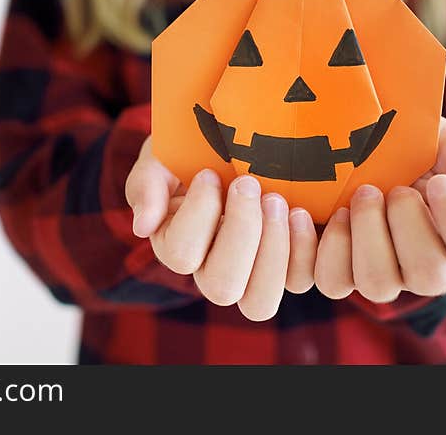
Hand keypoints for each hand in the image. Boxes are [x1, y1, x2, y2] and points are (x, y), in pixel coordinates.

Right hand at [125, 137, 317, 320]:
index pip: (181, 255)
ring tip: (277, 201)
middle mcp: (210, 271)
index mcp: (175, 246)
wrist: (229, 143)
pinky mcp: (286, 267)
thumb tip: (143, 227)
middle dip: (240, 232)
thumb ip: (146, 184)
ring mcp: (250, 275)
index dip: (198, 214)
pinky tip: (299, 212)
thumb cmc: (190, 151)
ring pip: (259, 302)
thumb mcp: (160, 156)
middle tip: (248, 184)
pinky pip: (299, 281)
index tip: (208, 173)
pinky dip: (302, 249)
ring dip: (272, 250)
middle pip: (221, 288)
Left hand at [315, 117, 445, 302]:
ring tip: (363, 193)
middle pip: (429, 278)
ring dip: (367, 231)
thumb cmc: (421, 147)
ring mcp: (379, 274)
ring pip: (376, 284)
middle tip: (397, 188)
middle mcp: (424, 270)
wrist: (364, 132)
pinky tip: (323, 211)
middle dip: (409, 222)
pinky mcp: (338, 269)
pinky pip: (330, 281)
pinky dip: (322, 245)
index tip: (439, 183)